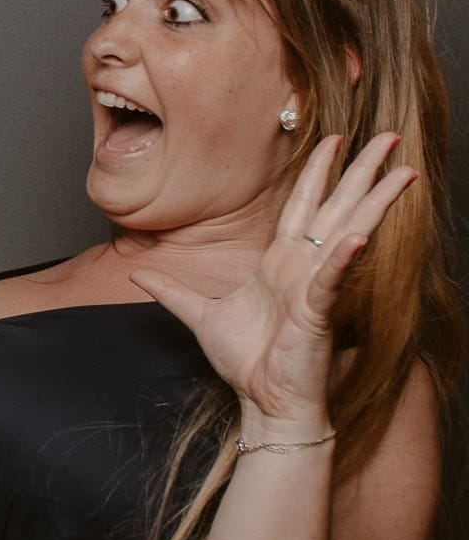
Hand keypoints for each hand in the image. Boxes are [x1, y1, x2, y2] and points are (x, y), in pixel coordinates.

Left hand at [130, 134, 417, 430]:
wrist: (263, 401)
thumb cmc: (246, 362)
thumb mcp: (199, 316)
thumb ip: (171, 291)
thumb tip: (136, 271)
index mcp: (280, 264)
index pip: (302, 205)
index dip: (319, 172)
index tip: (334, 139)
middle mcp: (303, 268)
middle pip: (336, 207)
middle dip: (362, 171)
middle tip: (390, 137)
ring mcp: (314, 287)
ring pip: (348, 232)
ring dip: (373, 201)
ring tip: (401, 172)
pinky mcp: (317, 313)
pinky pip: (331, 279)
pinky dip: (343, 257)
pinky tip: (360, 235)